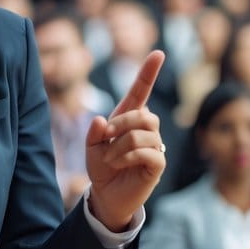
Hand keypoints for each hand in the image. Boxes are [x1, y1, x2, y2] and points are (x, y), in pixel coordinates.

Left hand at [85, 50, 166, 230]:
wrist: (105, 195)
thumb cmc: (101, 167)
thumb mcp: (90, 147)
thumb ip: (93, 132)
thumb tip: (101, 120)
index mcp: (128, 118)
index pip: (141, 91)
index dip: (149, 72)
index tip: (158, 53)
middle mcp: (145, 129)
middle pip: (143, 114)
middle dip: (121, 123)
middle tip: (105, 138)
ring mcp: (154, 146)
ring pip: (144, 133)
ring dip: (121, 145)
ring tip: (110, 157)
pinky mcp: (158, 164)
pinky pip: (149, 152)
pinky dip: (128, 156)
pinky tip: (119, 164)